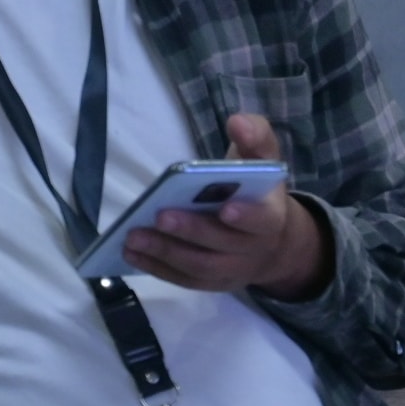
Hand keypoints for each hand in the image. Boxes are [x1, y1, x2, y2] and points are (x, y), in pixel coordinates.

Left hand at [125, 112, 334, 300]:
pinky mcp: (211, 283)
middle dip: (191, 231)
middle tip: (160, 215)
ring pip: (200, 266)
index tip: (227, 208)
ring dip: (166, 252)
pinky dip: (157, 268)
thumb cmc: (259, 192)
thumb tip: (237, 122)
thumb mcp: (264, 159)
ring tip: (133, 236)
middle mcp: (254, 248)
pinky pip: (185, 280)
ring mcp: (232, 269)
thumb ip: (255, 136)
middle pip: (223, 244)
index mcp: (272, 215)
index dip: (247, 216)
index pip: (263, 219)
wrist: (271, 242)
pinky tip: (132, 253)